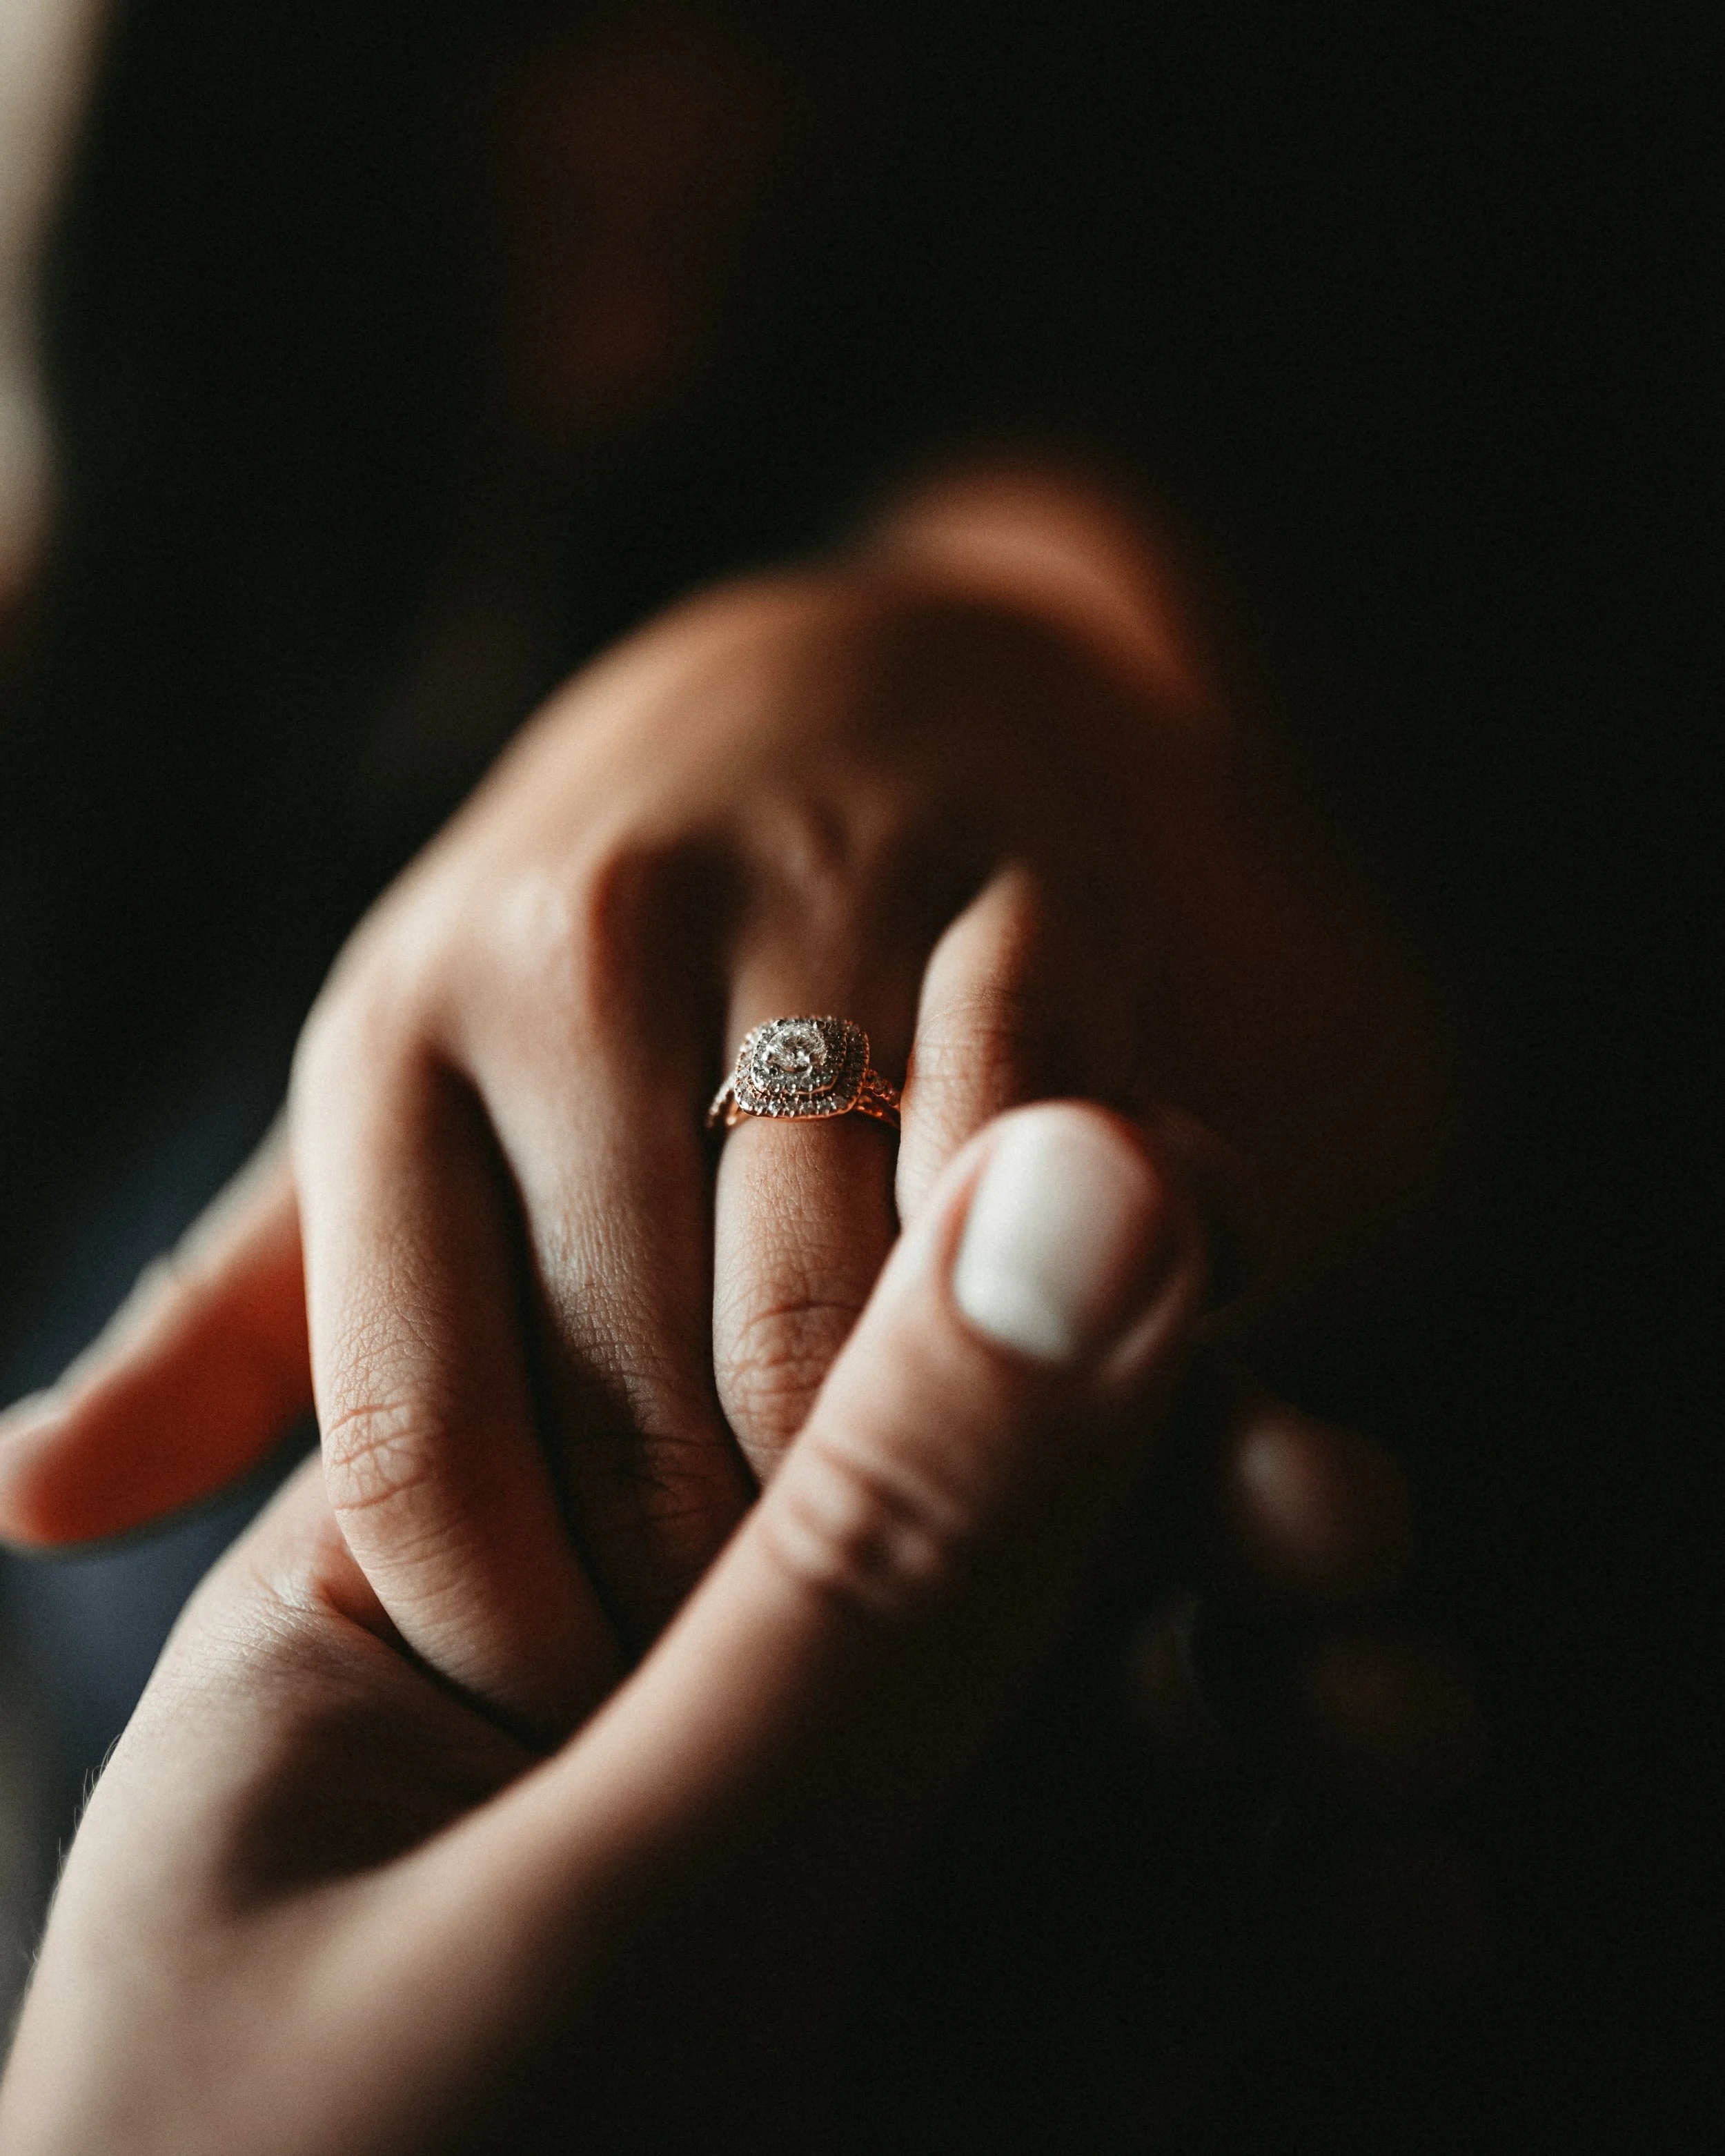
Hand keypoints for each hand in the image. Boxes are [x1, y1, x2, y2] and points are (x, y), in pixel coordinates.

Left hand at [0, 466, 1457, 1743]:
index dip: (511, 1652)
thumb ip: (242, 1317)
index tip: (576, 1753)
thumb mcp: (393, 1095)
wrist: (859, 686)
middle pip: (659, 1425)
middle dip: (712, 1634)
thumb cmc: (595, 949)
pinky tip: (1057, 1441)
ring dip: (887, 1530)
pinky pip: (1043, 1193)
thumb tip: (21, 1506)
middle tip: (762, 1729)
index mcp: (400, 1034)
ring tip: (901, 1630)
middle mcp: (590, 961)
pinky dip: (1058, 1344)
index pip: (425, 1446)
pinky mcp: (1036, 909)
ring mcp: (823, 919)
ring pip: (853, 1342)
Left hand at [0, 1107, 1478, 2153]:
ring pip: (1080, 1743)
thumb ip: (871, 1572)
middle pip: (948, 1552)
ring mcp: (798, 1921)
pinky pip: (1143, 1947)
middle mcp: (627, 1738)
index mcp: (446, 1616)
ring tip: (1400, 1700)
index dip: (993, 1297)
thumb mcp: (615, 1927)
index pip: (740, 1362)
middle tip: (1340, 1503)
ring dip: (1274, 1702)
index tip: (1212, 1235)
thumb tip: (1082, 1173)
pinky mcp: (944, 2077)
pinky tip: (1409, 1883)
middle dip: (1174, 1523)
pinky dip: (1291, 1905)